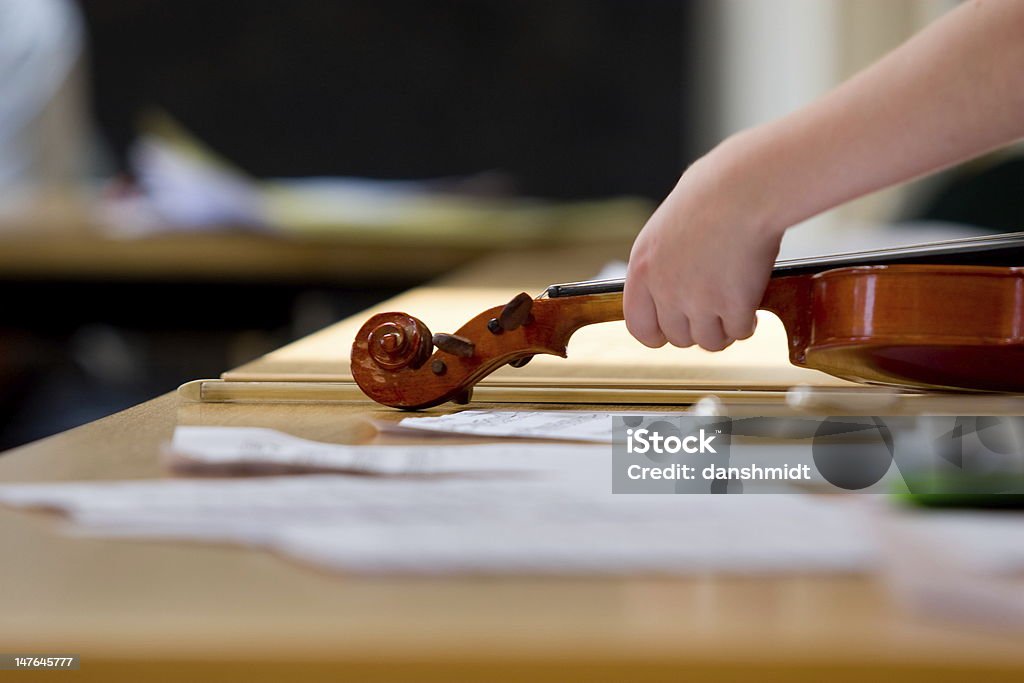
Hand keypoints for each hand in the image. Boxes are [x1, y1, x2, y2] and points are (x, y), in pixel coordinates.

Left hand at [624, 145, 784, 350]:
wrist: (745, 187)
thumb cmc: (713, 192)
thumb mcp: (669, 225)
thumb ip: (666, 258)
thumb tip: (677, 272)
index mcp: (643, 268)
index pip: (638, 325)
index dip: (657, 333)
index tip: (671, 331)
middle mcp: (665, 289)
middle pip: (678, 338)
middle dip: (698, 328)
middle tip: (716, 311)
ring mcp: (698, 300)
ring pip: (710, 342)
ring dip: (725, 329)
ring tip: (736, 307)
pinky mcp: (732, 305)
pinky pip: (740, 332)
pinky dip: (748, 322)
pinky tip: (753, 303)